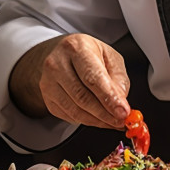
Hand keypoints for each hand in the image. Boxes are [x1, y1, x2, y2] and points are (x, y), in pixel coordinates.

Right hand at [10, 34, 130, 128]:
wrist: (62, 54)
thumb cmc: (88, 54)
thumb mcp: (110, 57)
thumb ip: (118, 79)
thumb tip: (120, 103)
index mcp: (76, 48)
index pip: (92, 77)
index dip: (109, 97)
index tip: (123, 112)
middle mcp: (57, 64)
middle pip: (82, 97)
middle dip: (105, 113)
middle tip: (121, 120)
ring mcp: (48, 82)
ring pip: (75, 110)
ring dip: (97, 121)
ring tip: (112, 121)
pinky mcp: (47, 98)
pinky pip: (68, 116)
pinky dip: (87, 121)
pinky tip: (98, 118)